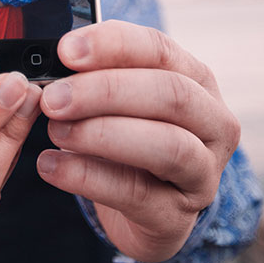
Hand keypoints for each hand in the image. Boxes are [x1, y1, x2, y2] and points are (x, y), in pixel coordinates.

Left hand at [36, 20, 240, 262]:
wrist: (141, 206)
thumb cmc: (126, 137)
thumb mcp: (117, 101)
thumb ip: (95, 76)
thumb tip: (57, 57)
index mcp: (196, 81)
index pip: (160, 50)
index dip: (113, 45)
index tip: (66, 50)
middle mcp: (213, 123)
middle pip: (170, 94)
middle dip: (105, 91)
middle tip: (53, 98)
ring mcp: (203, 173)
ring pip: (168, 145)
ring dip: (102, 134)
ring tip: (55, 130)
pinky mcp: (178, 217)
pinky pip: (135, 194)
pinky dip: (86, 176)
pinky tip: (50, 165)